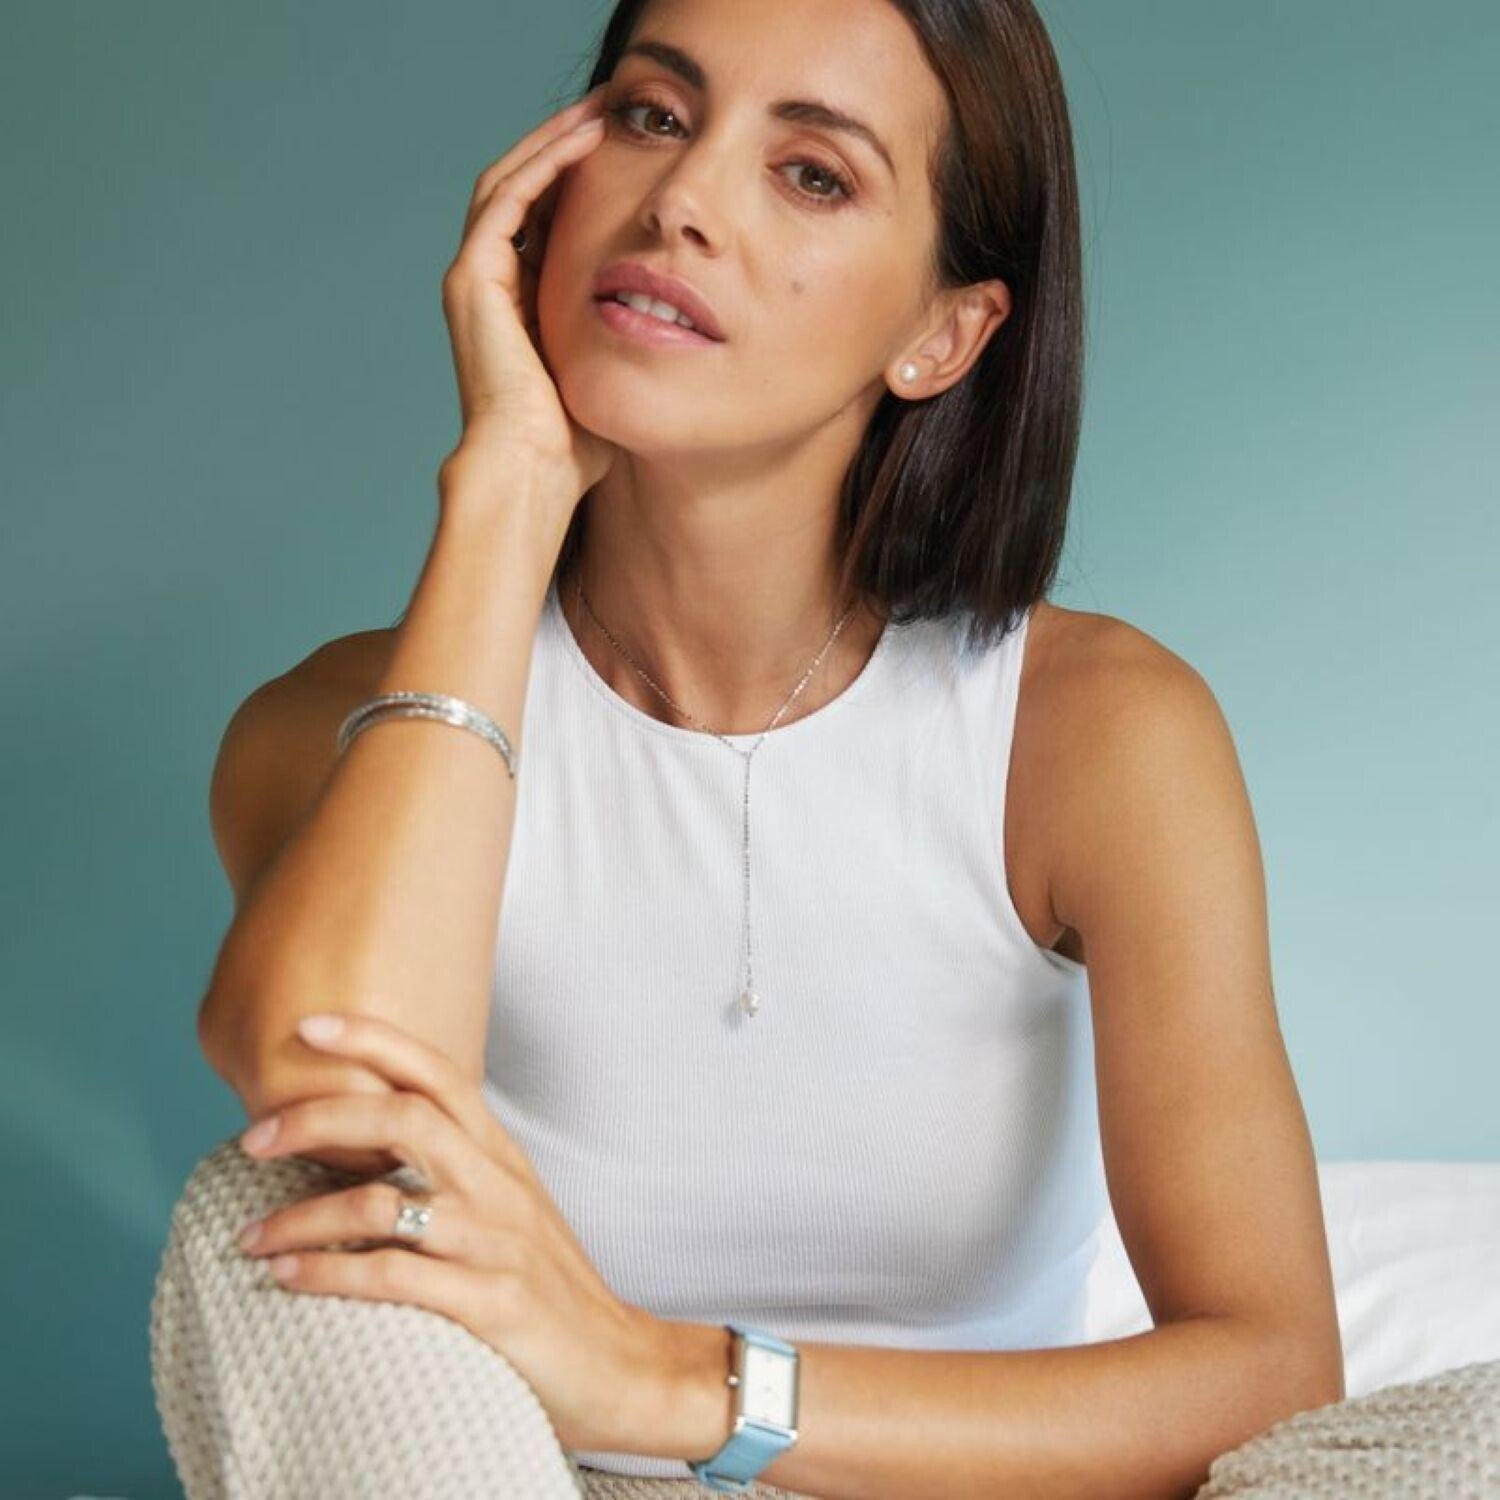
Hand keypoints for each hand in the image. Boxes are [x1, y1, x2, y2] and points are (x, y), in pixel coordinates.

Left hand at [234, 1011, 661, 1451]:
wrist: (617, 1361)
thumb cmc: (548, 1283)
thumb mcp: (510, 1206)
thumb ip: (455, 1170)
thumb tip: (365, 1146)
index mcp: (501, 1153)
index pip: (439, 1072)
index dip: (374, 1040)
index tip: (310, 1026)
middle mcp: (499, 1184)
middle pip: (405, 1118)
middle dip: (318, 1118)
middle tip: (253, 1138)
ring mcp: (495, 1241)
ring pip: (382, 1205)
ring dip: (301, 1216)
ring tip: (251, 1236)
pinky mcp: (491, 1302)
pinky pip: (393, 1278)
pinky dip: (328, 1275)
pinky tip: (289, 1278)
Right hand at [441, 83, 618, 503]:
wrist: (534, 469)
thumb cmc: (575, 445)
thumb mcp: (608, 375)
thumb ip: (622, 342)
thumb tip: (672, 331)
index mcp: (515, 306)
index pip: (542, 221)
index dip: (578, 181)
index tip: (625, 153)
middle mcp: (486, 285)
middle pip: (521, 190)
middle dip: (563, 147)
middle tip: (609, 110)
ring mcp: (473, 279)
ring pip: (509, 182)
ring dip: (553, 143)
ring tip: (598, 112)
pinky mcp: (473, 277)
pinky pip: (507, 199)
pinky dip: (542, 166)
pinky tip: (582, 143)